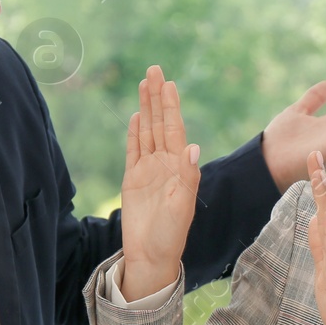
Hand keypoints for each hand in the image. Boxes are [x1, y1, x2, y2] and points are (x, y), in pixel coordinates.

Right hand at [119, 65, 200, 299]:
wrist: (152, 255)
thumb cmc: (171, 235)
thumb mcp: (182, 206)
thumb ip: (187, 177)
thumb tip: (192, 146)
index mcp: (179, 167)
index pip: (175, 129)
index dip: (172, 106)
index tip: (170, 83)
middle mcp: (165, 164)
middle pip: (160, 123)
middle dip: (158, 96)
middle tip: (155, 69)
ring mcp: (148, 170)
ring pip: (147, 131)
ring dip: (147, 108)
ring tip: (146, 83)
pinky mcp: (133, 179)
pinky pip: (134, 150)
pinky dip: (135, 133)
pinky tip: (138, 116)